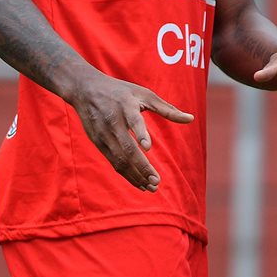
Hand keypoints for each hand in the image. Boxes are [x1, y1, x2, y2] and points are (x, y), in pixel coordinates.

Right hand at [68, 73, 193, 191]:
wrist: (85, 90)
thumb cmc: (120, 91)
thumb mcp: (144, 94)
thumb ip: (167, 109)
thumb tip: (191, 119)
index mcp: (126, 106)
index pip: (133, 120)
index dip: (140, 133)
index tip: (147, 147)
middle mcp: (113, 122)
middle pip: (126, 147)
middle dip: (142, 166)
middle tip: (157, 181)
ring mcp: (103, 134)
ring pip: (119, 159)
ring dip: (135, 175)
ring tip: (151, 187)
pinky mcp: (98, 143)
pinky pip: (113, 162)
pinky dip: (126, 174)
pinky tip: (139, 183)